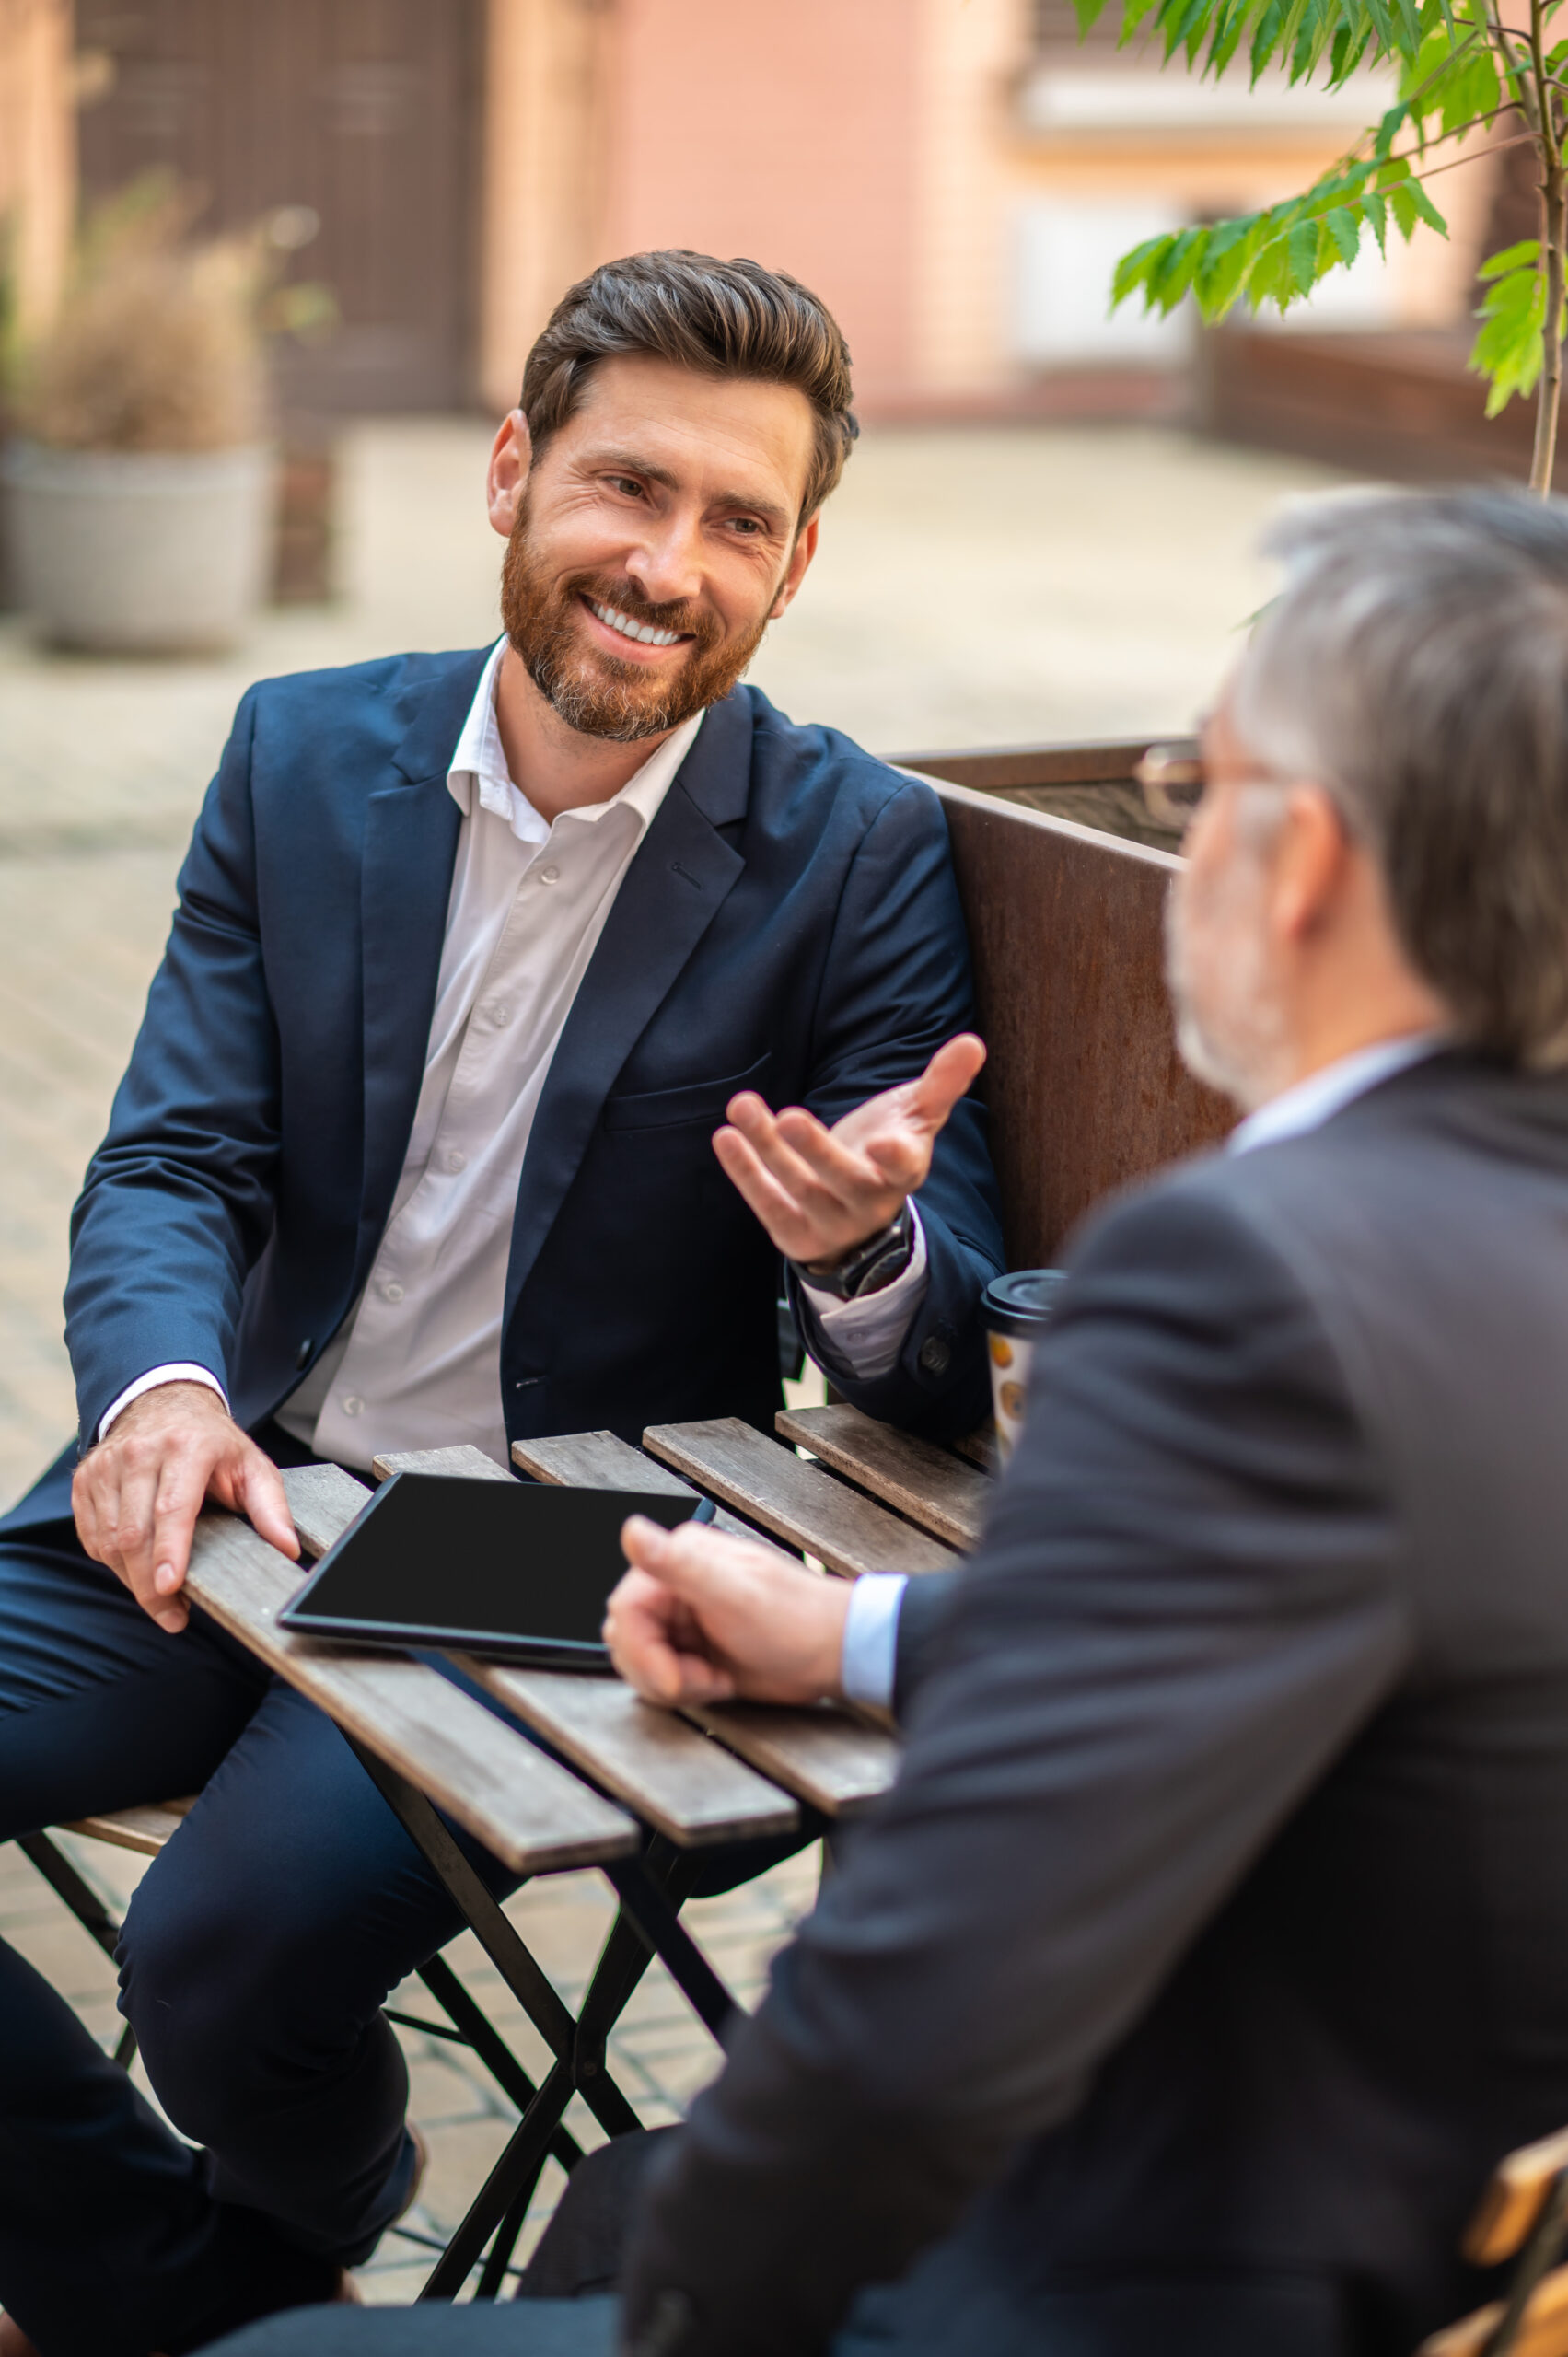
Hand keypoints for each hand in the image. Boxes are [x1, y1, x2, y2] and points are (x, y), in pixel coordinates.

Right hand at [72, 1381, 297, 1634]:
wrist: (164, 1404)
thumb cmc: (213, 1444)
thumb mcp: (251, 1466)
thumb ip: (271, 1508)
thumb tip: (288, 1548)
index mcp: (187, 1447)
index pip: (172, 1507)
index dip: (169, 1551)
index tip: (169, 1587)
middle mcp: (140, 1453)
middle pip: (134, 1532)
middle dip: (149, 1585)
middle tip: (172, 1616)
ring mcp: (106, 1466)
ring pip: (108, 1539)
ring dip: (131, 1578)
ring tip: (161, 1597)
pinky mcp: (85, 1481)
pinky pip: (91, 1536)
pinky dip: (112, 1562)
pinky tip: (136, 1570)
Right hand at [605, 1517, 852, 1706]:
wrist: (834, 1653)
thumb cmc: (795, 1621)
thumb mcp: (733, 1593)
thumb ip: (677, 1563)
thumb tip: (632, 1530)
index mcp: (680, 1561)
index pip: (626, 1610)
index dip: (644, 1652)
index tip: (676, 1680)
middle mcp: (676, 1585)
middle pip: (628, 1638)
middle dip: (659, 1671)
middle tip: (703, 1682)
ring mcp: (684, 1619)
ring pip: (640, 1660)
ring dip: (673, 1683)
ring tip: (715, 1681)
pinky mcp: (694, 1648)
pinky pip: (661, 1674)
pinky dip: (683, 1689)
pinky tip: (718, 1685)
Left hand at [712, 1033, 985, 1269]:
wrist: (857, 1215)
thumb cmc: (886, 1151)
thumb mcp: (915, 1118)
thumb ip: (941, 1083)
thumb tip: (974, 1043)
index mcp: (903, 1171)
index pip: (904, 1167)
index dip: (896, 1156)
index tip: (884, 1141)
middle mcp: (869, 1202)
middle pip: (844, 1179)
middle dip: (816, 1150)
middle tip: (790, 1118)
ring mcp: (831, 1222)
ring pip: (797, 1187)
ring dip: (766, 1147)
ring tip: (742, 1106)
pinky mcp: (795, 1233)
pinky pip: (767, 1202)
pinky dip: (745, 1171)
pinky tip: (727, 1137)